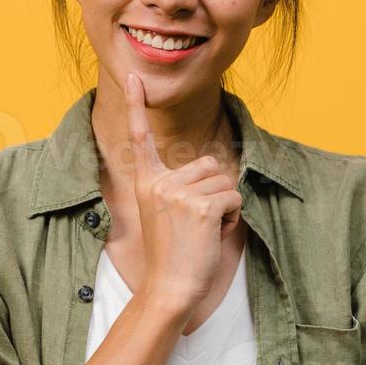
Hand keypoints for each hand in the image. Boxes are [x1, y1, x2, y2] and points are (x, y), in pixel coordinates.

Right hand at [124, 72, 242, 310]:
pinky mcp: (201, 206)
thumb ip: (180, 187)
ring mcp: (178, 193)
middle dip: (214, 190)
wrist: (170, 286)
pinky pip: (233, 197)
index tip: (132, 78)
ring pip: (224, 180)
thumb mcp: (167, 212)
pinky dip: (232, 217)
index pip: (139, 138)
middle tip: (196, 222)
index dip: (134, 105)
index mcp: (146, 182)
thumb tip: (214, 170)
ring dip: (224, 205)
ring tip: (203, 230)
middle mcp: (158, 182)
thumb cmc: (173, 254)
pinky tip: (212, 235)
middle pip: (208, 164)